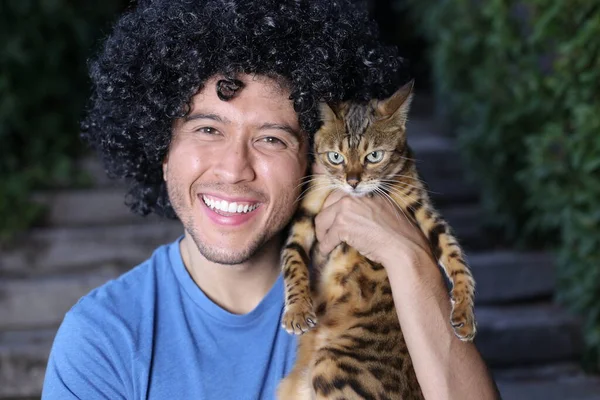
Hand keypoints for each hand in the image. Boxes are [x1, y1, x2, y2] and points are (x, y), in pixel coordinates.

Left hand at [314, 189, 431, 266]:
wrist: (404, 246)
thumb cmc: (398, 233)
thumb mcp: (383, 210)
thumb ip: (367, 207)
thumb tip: (351, 216)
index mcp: (364, 192)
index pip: (338, 195)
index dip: (331, 209)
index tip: (330, 218)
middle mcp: (353, 197)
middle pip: (326, 207)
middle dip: (324, 221)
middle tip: (324, 232)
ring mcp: (346, 210)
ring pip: (322, 221)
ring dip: (322, 234)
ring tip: (324, 243)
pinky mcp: (342, 225)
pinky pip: (326, 238)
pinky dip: (325, 247)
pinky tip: (326, 251)